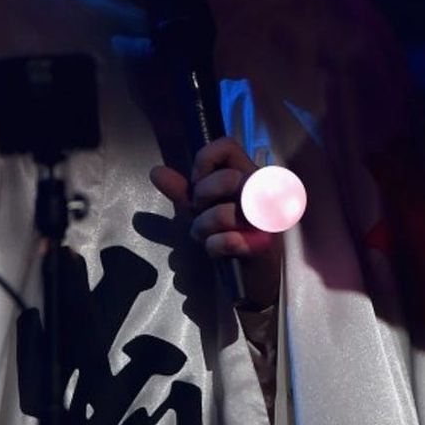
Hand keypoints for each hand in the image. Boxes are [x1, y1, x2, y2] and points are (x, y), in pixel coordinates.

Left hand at [150, 137, 280, 309]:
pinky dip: (215, 247)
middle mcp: (263, 192)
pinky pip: (229, 240)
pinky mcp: (265, 246)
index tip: (198, 184)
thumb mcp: (202, 210)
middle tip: (201, 213)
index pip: (227, 146)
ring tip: (208, 236)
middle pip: (228, 179)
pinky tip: (219, 250)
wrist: (250, 279)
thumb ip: (182, 191)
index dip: (205, 163)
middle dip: (202, 200)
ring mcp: (267, 220)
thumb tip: (157, 172)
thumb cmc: (229, 236)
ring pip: (225, 213)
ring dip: (204, 228)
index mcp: (248, 175)